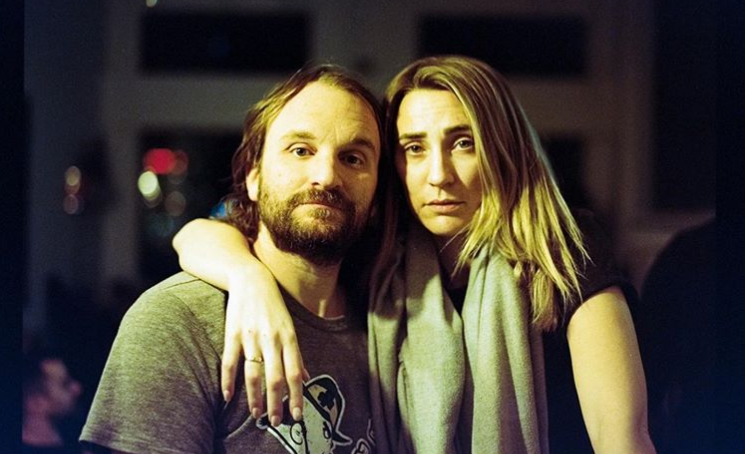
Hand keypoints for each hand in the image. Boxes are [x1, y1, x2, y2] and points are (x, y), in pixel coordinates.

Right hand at [222, 267, 308, 425]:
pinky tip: (228, 397)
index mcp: (289, 338)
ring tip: (256, 414)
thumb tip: (307, 377)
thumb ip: (297, 354)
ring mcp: (251, 337)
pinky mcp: (233, 333)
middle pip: (275, 378)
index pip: (295, 373)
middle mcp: (271, 339)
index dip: (296, 396)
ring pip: (253, 374)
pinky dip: (228, 381)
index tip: (297, 415)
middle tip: (275, 422)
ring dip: (254, 397)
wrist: (252, 279)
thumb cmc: (274, 306)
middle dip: (276, 403)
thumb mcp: (290, 328)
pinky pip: (230, 362)